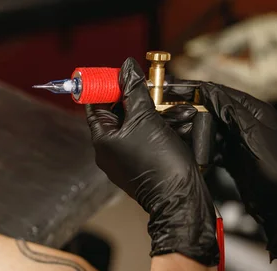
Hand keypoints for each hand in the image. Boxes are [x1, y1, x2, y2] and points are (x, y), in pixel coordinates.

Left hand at [86, 58, 218, 265]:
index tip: (124, 74)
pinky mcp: (142, 165)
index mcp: (102, 140)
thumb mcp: (146, 118)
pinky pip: (148, 140)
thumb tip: (126, 67)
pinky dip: (162, 129)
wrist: (180, 198)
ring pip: (138, 126)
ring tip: (178, 111)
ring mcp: (125, 159)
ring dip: (157, 114)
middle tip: (157, 89)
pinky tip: (180, 124)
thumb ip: (134, 90)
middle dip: (141, 99)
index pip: (96, 105)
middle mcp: (109, 151)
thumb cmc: (159, 162)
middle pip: (120, 114)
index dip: (109, 87)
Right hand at [165, 82, 276, 265]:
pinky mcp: (231, 157)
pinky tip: (187, 149)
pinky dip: (198, 147)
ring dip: (191, 128)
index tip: (172, 89)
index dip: (194, 89)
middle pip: (210, 108)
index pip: (218, 92)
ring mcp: (237, 140)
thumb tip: (209, 91)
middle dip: (189, 108)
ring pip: (208, 127)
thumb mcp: (253, 135)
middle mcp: (244, 122)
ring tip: (173, 128)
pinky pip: (210, 146)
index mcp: (253, 111)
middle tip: (167, 110)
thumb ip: (231, 112)